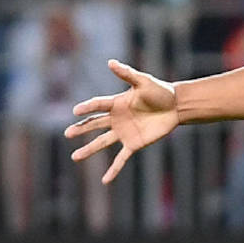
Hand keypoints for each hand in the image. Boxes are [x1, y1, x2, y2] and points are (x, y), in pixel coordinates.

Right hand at [64, 60, 178, 183]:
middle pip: (95, 125)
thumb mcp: (143, 81)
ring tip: (74, 157)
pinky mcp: (134, 143)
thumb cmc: (160, 91)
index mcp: (117, 103)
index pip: (98, 106)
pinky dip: (114, 169)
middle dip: (81, 129)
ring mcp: (124, 132)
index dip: (88, 108)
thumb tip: (110, 62)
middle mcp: (117, 119)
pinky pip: (121, 158)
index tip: (76, 111)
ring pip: (102, 142)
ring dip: (89, 150)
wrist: (176, 106)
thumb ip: (127, 74)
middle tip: (66, 134)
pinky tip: (105, 180)